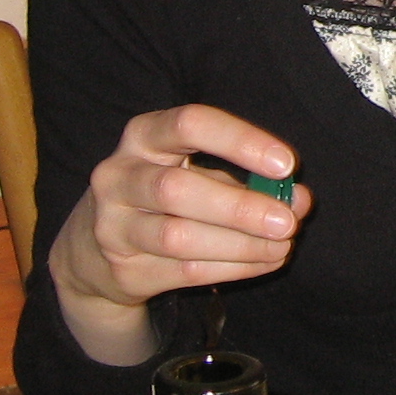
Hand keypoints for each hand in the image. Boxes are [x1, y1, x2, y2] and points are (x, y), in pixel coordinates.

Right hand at [49, 106, 309, 361]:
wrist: (94, 251)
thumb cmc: (165, 199)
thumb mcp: (201, 175)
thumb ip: (248, 182)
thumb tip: (300, 200)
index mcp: (143, 136)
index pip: (189, 123)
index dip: (239, 141)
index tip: (286, 165)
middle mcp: (118, 176)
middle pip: (176, 189)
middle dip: (239, 207)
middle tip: (287, 220)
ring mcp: (113, 226)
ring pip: (178, 237)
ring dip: (240, 244)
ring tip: (281, 246)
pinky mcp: (123, 270)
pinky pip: (185, 271)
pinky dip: (233, 267)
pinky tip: (263, 262)